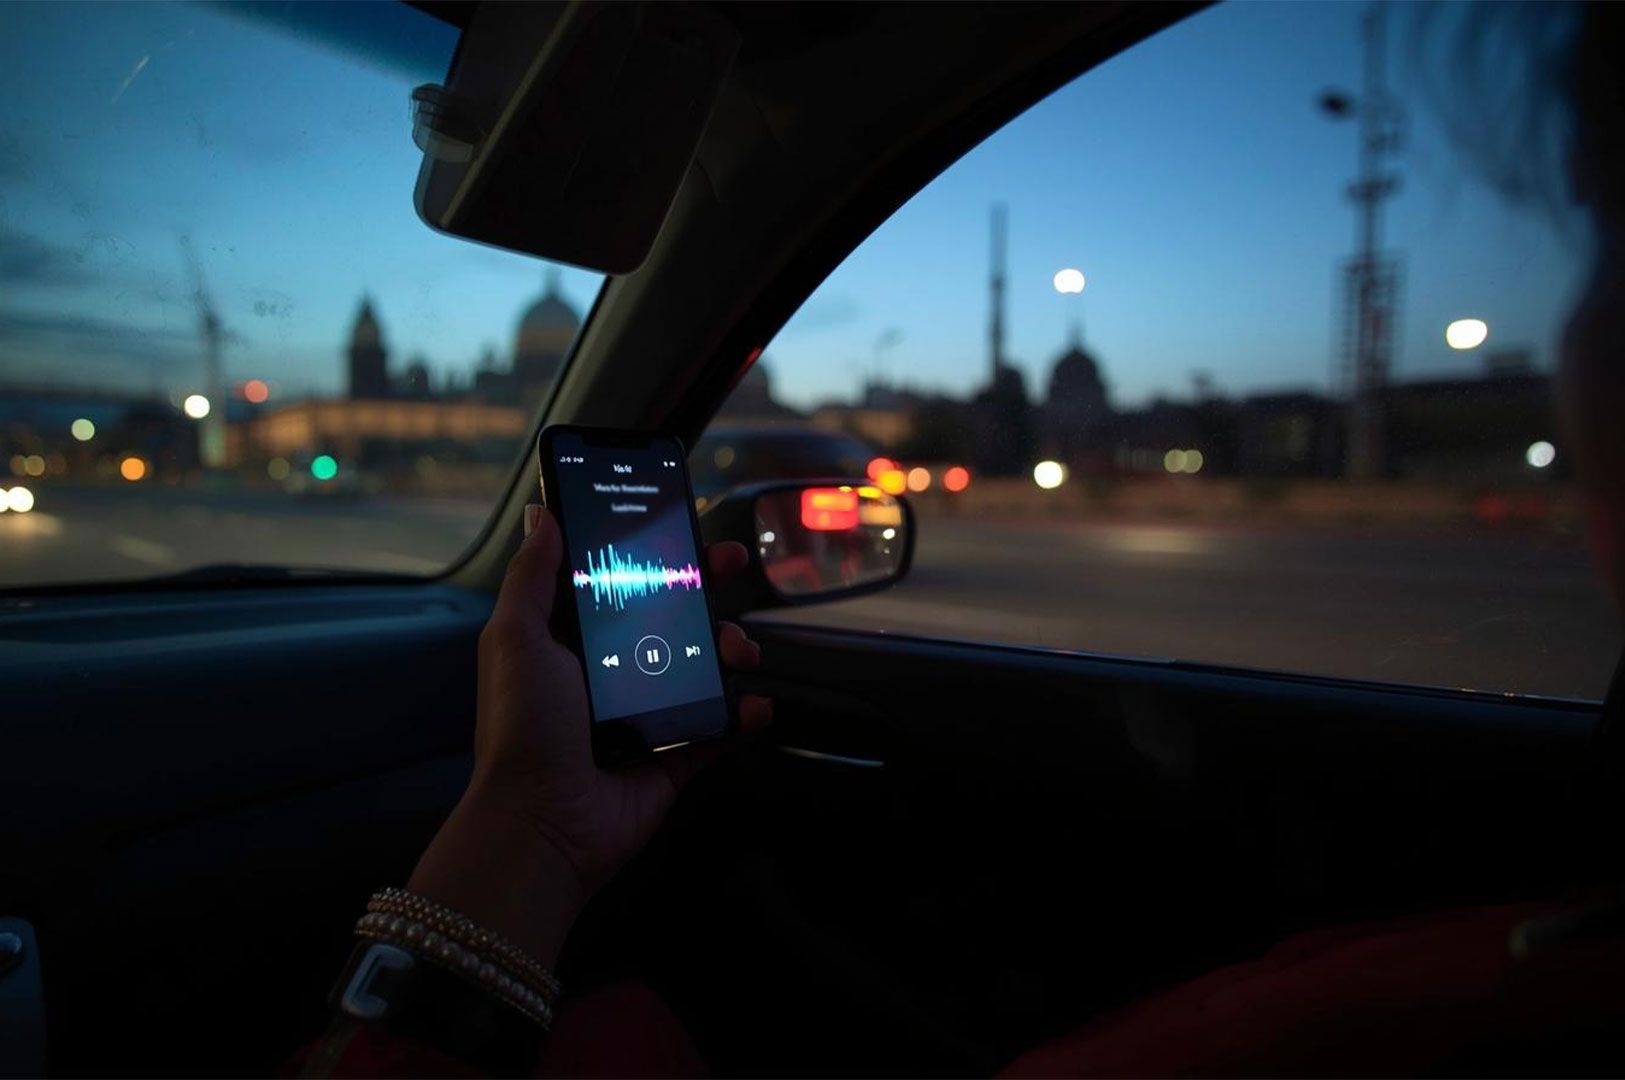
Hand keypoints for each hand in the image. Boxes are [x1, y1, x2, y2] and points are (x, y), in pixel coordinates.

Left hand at [408, 504, 770, 965]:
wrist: (543, 822)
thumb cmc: (523, 727)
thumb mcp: (516, 638)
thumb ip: (532, 575)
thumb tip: (543, 513)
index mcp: (572, 640)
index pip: (622, 580)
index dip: (654, 551)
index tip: (684, 526)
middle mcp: (611, 671)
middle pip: (672, 614)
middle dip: (707, 586)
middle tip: (734, 566)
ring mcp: (646, 714)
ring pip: (703, 665)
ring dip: (731, 647)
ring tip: (738, 652)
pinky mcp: (673, 756)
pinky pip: (720, 728)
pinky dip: (745, 715)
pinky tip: (756, 705)